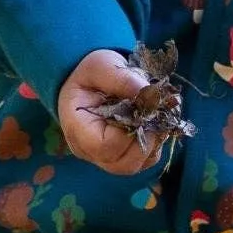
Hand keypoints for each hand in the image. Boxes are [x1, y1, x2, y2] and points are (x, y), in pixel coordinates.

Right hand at [57, 48, 159, 174]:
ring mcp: (103, 158)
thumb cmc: (90, 75)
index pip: (105, 147)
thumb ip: (122, 78)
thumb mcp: (102, 66)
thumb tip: (149, 94)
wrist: (88, 83)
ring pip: (134, 166)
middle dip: (146, 141)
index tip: (142, 109)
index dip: (129, 133)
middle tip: (155, 116)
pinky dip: (153, 147)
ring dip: (152, 144)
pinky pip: (141, 162)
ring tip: (155, 119)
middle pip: (122, 164)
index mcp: (77, 128)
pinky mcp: (119, 157)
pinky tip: (152, 125)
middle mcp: (87, 150)